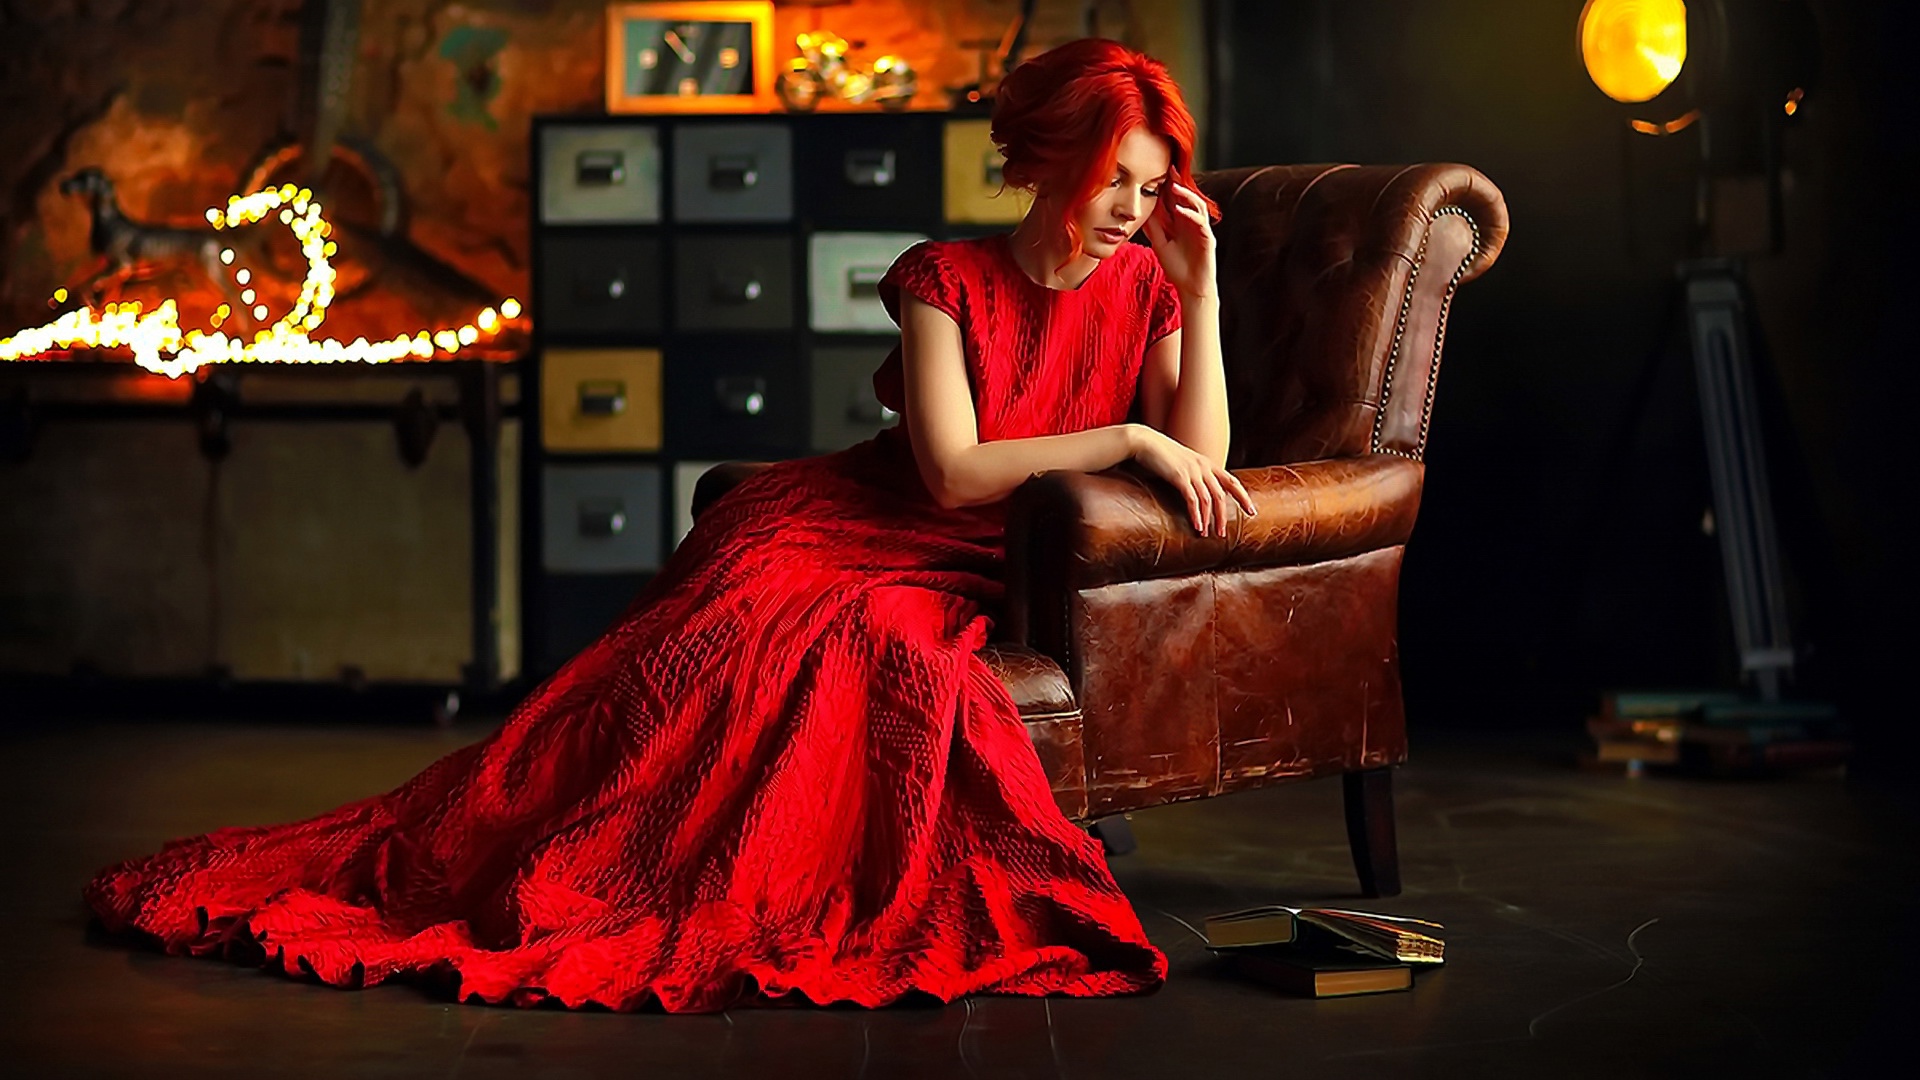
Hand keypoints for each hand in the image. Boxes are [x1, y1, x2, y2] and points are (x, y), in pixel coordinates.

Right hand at [1128, 425, 1255, 537]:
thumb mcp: (1183, 462)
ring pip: (1209, 500)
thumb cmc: (1160, 453)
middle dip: (1223, 515)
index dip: (1243, 497)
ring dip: (1210, 519)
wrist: (1144, 441)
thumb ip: (1193, 474)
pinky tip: (1197, 526)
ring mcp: (1193, 471)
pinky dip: (1196, 515)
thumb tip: (1197, 490)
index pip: (1232, 481)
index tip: (1251, 511)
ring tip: (1207, 534)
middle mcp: (1203, 467)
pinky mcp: (1180, 477)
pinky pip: (1193, 500)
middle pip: (1222, 494)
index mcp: (1207, 463)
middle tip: (1223, 533)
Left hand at [1141, 180, 1216, 298]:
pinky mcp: (1207, 239)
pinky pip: (1200, 222)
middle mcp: (1191, 223)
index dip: (1167, 187)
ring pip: (1196, 206)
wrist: (1191, 288)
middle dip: (1178, 183)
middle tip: (1170, 169)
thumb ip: (1153, 228)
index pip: (1174, 201)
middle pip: (1186, 198)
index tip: (1157, 173)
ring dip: (1185, 195)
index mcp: (1180, 223)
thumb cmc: (1177, 268)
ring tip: (1173, 186)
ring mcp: (1201, 229)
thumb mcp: (1160, 244)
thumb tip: (1142, 212)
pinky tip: (1180, 209)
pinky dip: (1190, 214)